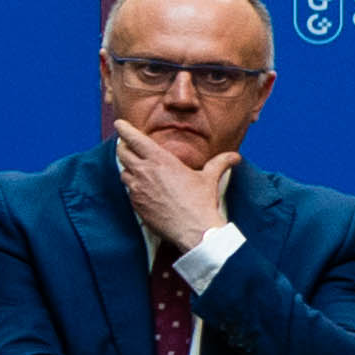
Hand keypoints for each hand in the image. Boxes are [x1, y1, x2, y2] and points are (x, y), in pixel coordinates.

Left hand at [116, 122, 234, 255]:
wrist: (193, 230)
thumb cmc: (201, 202)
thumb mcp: (210, 179)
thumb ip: (219, 163)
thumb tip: (235, 156)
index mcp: (161, 160)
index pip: (135, 139)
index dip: (125, 129)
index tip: (120, 124)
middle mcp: (144, 172)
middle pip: (122, 153)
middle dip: (122, 147)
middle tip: (126, 145)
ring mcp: (137, 188)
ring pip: (123, 172)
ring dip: (128, 168)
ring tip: (136, 168)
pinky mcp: (135, 204)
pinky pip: (129, 190)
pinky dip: (133, 186)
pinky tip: (142, 188)